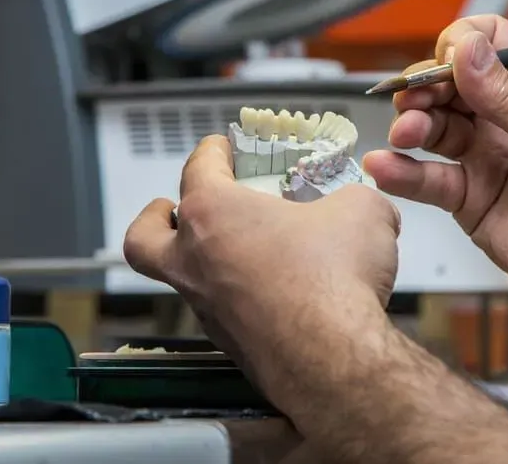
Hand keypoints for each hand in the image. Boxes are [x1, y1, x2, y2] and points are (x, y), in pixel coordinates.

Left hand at [122, 136, 400, 397]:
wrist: (333, 359)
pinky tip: (280, 295)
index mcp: (212, 213)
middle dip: (156, 218)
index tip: (222, 147)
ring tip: (244, 252)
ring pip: (183, 279)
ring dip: (204, 261)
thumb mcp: (361, 211)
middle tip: (173, 209)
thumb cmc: (330, 282)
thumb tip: (362, 205)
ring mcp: (207, 308)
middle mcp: (195, 261)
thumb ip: (353, 199)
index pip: (197, 167)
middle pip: (145, 236)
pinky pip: (223, 314)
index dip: (212, 150)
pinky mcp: (230, 344)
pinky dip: (241, 299)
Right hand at [362, 16, 507, 314]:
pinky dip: (401, 170)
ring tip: (405, 133)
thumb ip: (506, 94)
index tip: (448, 62)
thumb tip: (465, 47)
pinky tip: (385, 166)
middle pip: (449, 82)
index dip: (462, 45)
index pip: (489, 41)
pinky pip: (427, 176)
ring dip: (411, 124)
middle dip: (426, 86)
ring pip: (432, 125)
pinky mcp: (467, 193)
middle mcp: (507, 112)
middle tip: (414, 99)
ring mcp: (484, 152)